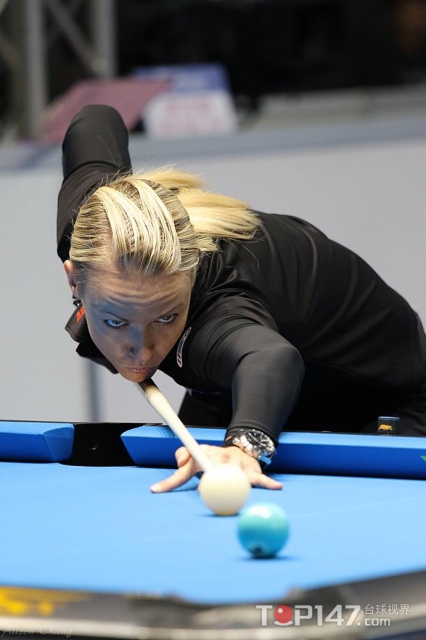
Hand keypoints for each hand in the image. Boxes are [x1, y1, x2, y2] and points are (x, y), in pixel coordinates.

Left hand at [150, 445, 282, 492]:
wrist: (241, 448)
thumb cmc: (214, 457)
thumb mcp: (197, 454)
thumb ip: (182, 460)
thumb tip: (175, 466)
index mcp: (204, 456)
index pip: (187, 467)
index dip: (175, 476)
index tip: (161, 487)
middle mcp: (221, 458)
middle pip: (214, 469)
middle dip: (210, 481)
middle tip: (205, 493)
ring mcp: (238, 465)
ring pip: (238, 476)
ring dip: (240, 486)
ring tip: (241, 497)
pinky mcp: (253, 471)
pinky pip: (261, 479)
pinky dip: (268, 483)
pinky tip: (276, 488)